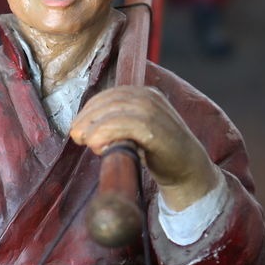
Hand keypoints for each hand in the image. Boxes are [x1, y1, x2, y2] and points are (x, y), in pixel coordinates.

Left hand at [70, 85, 219, 210]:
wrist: (189, 169)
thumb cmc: (161, 153)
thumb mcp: (138, 132)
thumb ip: (119, 124)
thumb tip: (85, 129)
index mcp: (146, 95)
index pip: (111, 95)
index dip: (90, 109)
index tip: (77, 126)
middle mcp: (150, 98)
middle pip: (110, 100)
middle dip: (88, 117)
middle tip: (76, 135)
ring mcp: (154, 111)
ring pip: (115, 110)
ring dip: (94, 126)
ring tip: (85, 142)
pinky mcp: (155, 128)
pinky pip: (124, 124)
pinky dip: (106, 133)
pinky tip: (98, 146)